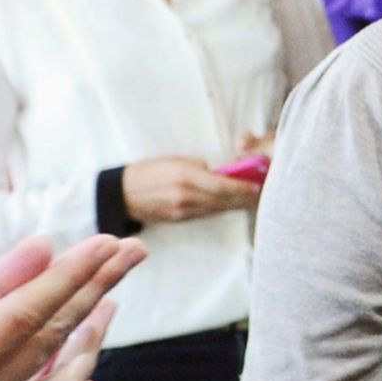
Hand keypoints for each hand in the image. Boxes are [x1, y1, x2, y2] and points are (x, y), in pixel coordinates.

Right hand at [124, 156, 260, 224]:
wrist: (123, 194)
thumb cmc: (149, 171)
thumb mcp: (175, 160)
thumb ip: (199, 167)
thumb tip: (219, 173)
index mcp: (185, 176)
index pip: (221, 185)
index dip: (241, 188)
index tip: (256, 187)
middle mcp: (186, 196)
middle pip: (222, 200)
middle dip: (242, 198)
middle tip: (258, 195)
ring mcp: (183, 211)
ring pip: (216, 209)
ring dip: (234, 205)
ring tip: (249, 200)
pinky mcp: (180, 220)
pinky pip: (206, 214)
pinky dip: (219, 209)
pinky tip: (229, 205)